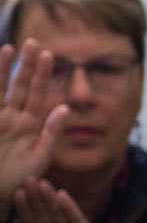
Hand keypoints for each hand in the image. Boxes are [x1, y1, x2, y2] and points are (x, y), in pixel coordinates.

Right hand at [0, 39, 68, 220]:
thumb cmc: (21, 181)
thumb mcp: (40, 157)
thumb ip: (52, 132)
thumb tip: (65, 107)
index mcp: (33, 124)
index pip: (39, 94)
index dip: (42, 75)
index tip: (48, 54)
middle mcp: (15, 118)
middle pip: (21, 85)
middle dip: (27, 65)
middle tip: (33, 42)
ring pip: (1, 89)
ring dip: (5, 70)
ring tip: (8, 48)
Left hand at [9, 177, 129, 222]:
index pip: (32, 221)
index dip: (24, 208)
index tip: (17, 192)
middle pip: (43, 212)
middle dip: (35, 197)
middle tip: (28, 179)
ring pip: (57, 213)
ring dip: (50, 198)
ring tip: (42, 184)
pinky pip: (75, 219)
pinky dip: (68, 208)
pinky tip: (62, 196)